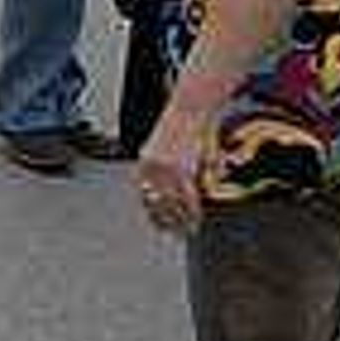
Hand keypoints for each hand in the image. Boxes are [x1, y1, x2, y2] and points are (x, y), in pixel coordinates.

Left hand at [135, 105, 209, 237]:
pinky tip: (196, 219)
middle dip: (167, 221)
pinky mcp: (183, 168)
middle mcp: (150, 168)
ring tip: (188, 230)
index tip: (161, 226)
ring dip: (180, 220)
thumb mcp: (164, 148)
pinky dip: (192, 211)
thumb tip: (168, 194)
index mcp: (143, 163)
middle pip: (156, 204)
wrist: (191, 106)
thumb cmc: (181, 126)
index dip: (153, 214)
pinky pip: (187, 198)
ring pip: (172, 204)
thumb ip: (164, 171)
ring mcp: (166, 169)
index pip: (144, 197)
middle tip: (176, 233)